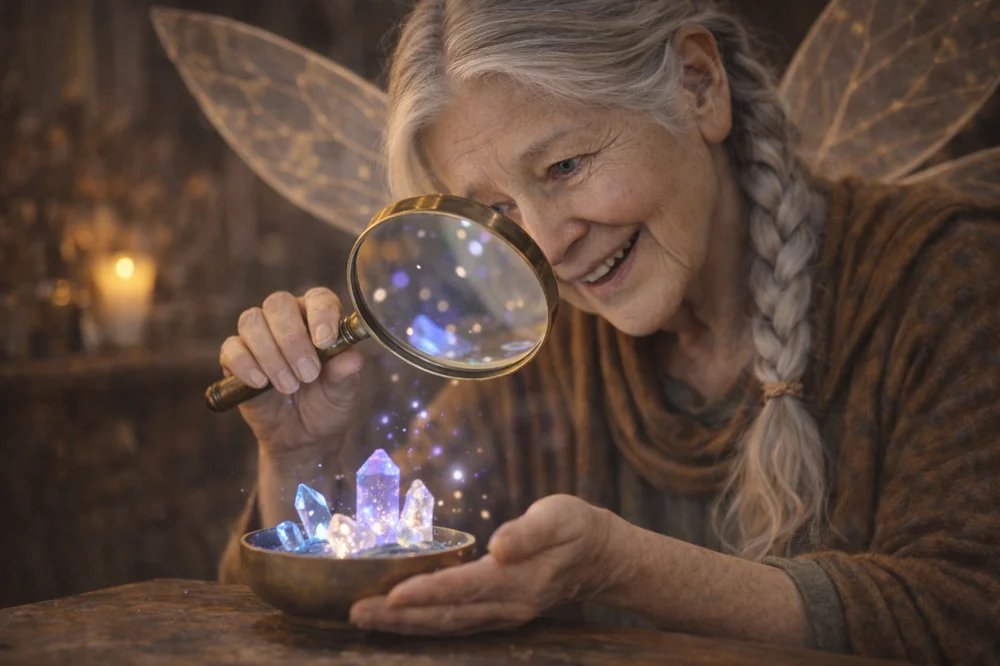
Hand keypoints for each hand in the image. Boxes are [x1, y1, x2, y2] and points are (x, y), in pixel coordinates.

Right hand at [219, 287, 364, 457]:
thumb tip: (351, 358)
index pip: (319, 298)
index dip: (321, 314)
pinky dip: (246, 365)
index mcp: (319, 317)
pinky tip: (261, 383)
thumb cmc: (327, 403)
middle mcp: (288, 318)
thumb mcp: (343, 392)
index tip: (324, 341)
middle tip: (308, 374)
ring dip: (271, 355)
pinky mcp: (235, 357)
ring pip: (252, 321)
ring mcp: (259, 336)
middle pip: (279, 304)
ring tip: (289, 387)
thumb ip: (345, 373)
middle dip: (293, 340)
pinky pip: (231, 348)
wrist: (303, 435)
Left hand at [349, 495, 612, 634]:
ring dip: (403, 625)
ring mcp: (503, 616)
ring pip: (446, 625)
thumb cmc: (577, 527)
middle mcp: (508, 606)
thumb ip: (529, 531)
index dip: (427, 592)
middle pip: (445, 616)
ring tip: (364, 617)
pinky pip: (454, 624)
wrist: (601, 558)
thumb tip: (498, 546)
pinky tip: (397, 618)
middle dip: (398, 617)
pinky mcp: (498, 615)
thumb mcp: (561, 516)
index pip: (465, 588)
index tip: (391, 594)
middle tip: (356, 612)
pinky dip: (422, 623)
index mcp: (520, 580)